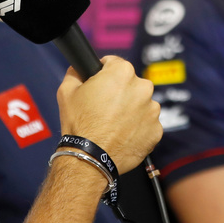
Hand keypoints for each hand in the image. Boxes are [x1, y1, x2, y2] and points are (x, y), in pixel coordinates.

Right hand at [57, 58, 161, 173]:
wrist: (90, 158)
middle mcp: (143, 87)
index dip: (104, 73)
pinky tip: (122, 135)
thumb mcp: (66, 91)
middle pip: (131, 84)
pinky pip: (147, 124)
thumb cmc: (79, 124)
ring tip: (113, 125)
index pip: (114, 64)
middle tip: (104, 108)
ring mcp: (152, 110)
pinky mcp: (156, 130)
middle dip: (120, 93)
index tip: (99, 85)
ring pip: (141, 104)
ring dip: (131, 110)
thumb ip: (75, 73)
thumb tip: (78, 69)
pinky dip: (138, 128)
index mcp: (122, 72)